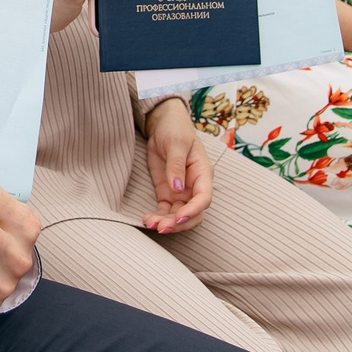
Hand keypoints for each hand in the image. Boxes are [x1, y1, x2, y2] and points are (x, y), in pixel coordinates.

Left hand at [140, 99, 212, 234]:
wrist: (163, 124)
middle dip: (179, 223)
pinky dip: (158, 217)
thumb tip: (177, 188)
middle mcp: (194, 186)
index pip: (204, 198)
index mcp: (202, 174)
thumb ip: (176, 165)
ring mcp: (181, 192)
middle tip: (162, 227)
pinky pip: (165, 211)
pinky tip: (147, 220)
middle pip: (193, 214)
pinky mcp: (167, 193)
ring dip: (166, 223)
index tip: (179, 217)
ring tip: (150, 224)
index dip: (193, 210)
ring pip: (178, 215)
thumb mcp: (176, 144)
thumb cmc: (175, 130)